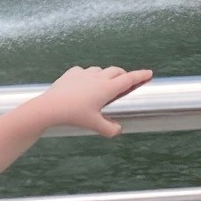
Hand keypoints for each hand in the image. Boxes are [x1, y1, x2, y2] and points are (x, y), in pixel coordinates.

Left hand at [35, 65, 150, 136]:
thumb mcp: (95, 125)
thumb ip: (109, 129)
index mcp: (107, 88)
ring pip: (100, 70)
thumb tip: (118, 130)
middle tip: (126, 82)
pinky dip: (88, 76)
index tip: (149, 73)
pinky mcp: (72, 72)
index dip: (140, 76)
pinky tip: (83, 84)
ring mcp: (85, 73)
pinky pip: (84, 71)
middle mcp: (98, 77)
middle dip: (124, 75)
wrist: (51, 107)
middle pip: (117, 71)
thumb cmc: (75, 116)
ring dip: (105, 75)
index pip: (129, 79)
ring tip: (103, 86)